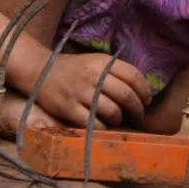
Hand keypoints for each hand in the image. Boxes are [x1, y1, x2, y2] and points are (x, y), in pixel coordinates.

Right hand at [34, 53, 152, 128]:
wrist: (41, 71)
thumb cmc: (74, 68)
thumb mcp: (97, 61)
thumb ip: (117, 71)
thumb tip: (142, 86)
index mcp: (104, 62)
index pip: (133, 76)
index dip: (144, 90)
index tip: (148, 100)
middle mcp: (94, 76)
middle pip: (125, 94)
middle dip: (137, 107)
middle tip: (140, 114)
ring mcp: (81, 92)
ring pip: (111, 110)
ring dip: (120, 118)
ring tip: (120, 119)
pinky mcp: (68, 108)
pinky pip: (92, 122)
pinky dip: (102, 126)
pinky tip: (104, 126)